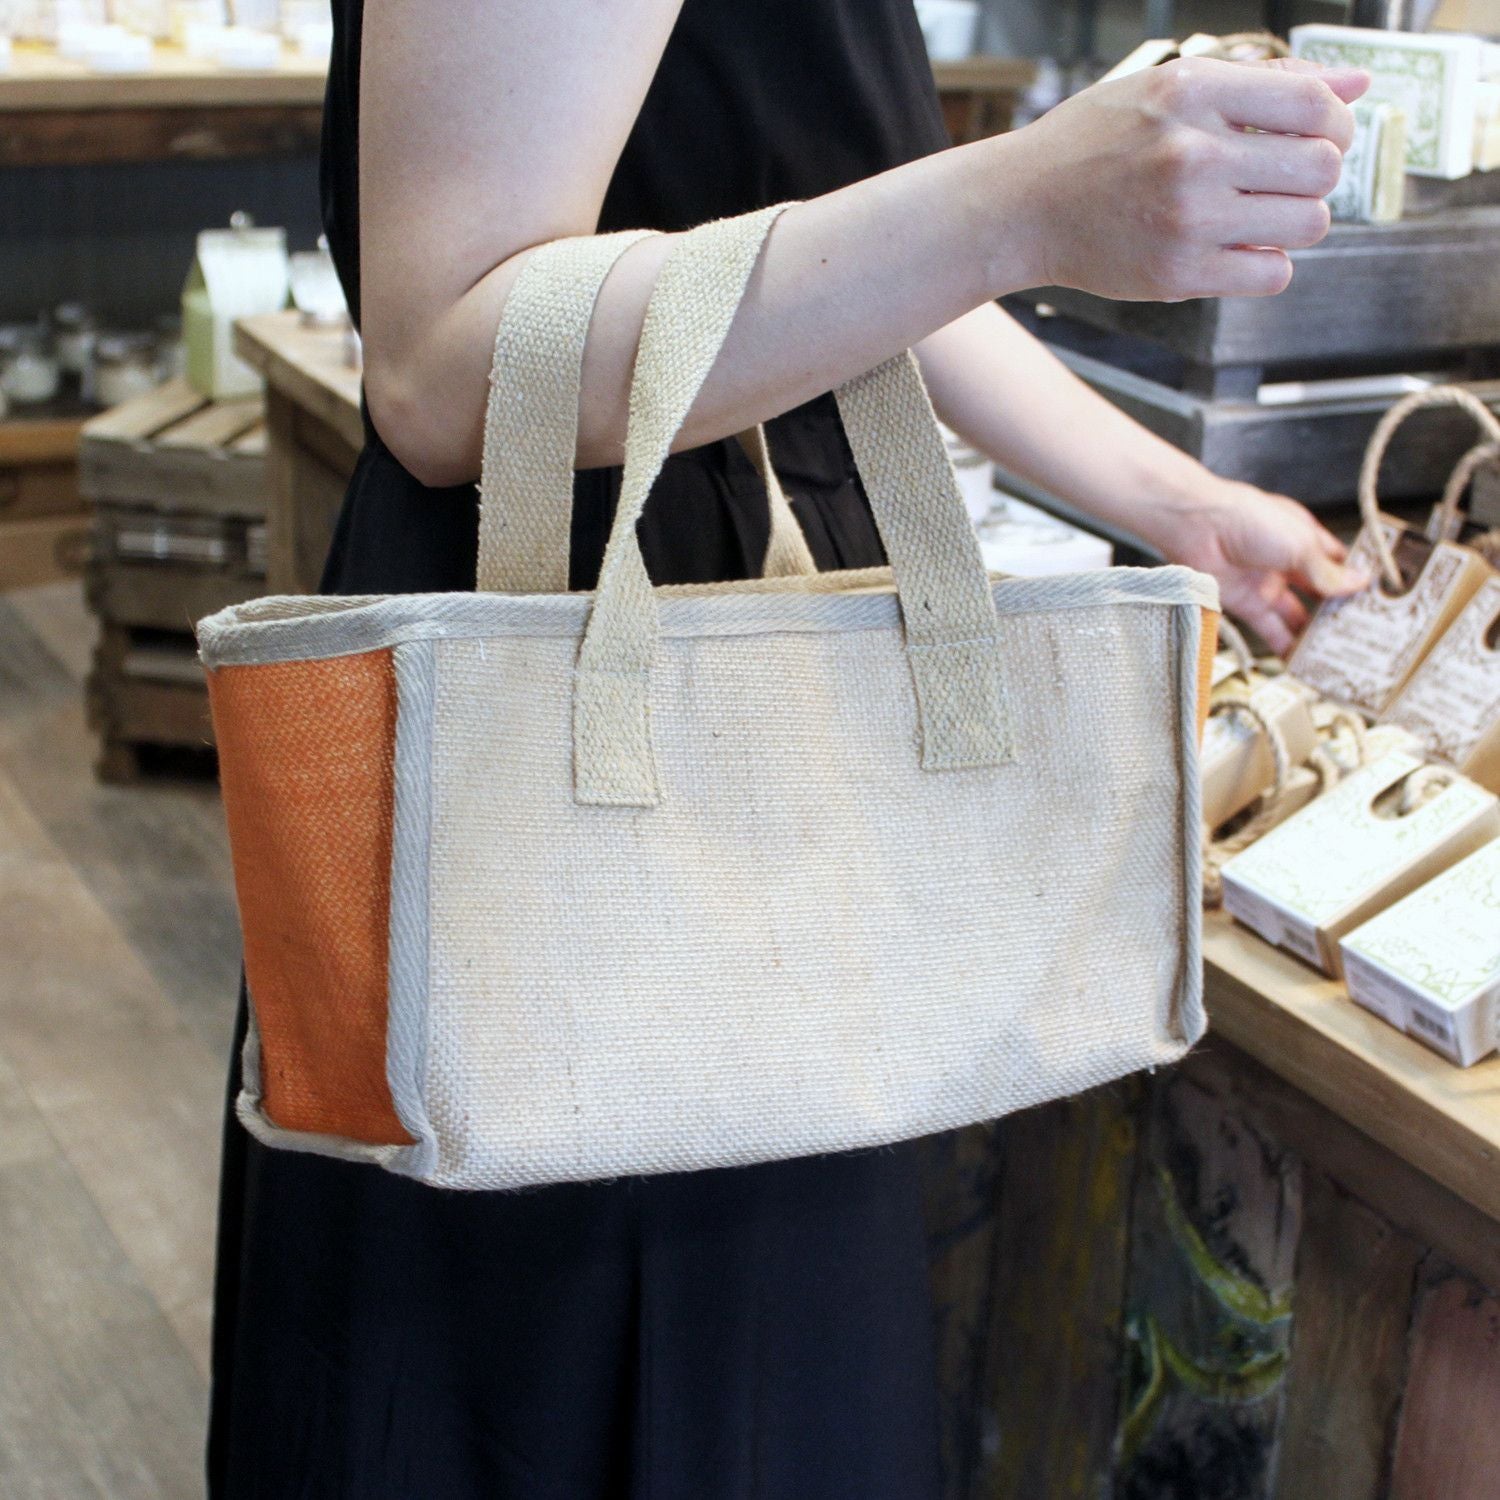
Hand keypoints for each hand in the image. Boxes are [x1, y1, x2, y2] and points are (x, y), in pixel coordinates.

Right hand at [1008, 57, 1368, 301]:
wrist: (1020, 207)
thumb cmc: (1094, 143)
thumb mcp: (1170, 88)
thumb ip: (1263, 83)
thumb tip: (1357, 84)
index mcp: (1192, 91)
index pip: (1315, 102)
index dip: (1334, 122)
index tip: (1317, 136)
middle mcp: (1191, 153)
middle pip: (1323, 166)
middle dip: (1319, 175)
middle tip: (1287, 181)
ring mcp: (1185, 219)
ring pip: (1309, 224)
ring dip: (1298, 222)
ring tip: (1258, 216)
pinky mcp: (1177, 275)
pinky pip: (1271, 273)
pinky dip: (1266, 264)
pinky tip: (1235, 249)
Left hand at [1147, 478, 1368, 654]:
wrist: (1197, 527)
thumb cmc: (1248, 520)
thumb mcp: (1299, 544)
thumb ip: (1327, 571)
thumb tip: (1358, 583)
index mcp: (1304, 538)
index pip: (1338, 563)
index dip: (1355, 580)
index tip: (1376, 601)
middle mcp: (1286, 562)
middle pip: (1318, 592)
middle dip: (1336, 612)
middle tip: (1359, 633)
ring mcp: (1265, 583)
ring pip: (1296, 615)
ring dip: (1312, 634)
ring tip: (1336, 654)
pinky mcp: (1245, 603)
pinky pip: (1269, 629)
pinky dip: (1284, 645)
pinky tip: (1300, 660)